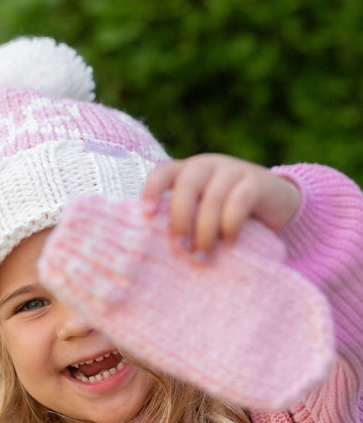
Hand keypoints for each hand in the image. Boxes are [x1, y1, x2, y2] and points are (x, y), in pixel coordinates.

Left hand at [142, 154, 300, 254]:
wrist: (276, 204)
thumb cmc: (226, 216)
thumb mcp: (201, 214)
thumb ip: (183, 221)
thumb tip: (153, 250)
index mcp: (186, 171)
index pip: (163, 172)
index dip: (152, 191)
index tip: (147, 215)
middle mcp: (207, 165)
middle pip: (186, 186)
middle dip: (180, 219)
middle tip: (181, 248)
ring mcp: (233, 169)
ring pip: (212, 197)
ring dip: (205, 231)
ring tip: (202, 257)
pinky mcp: (257, 182)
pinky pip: (239, 201)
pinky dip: (230, 225)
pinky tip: (229, 245)